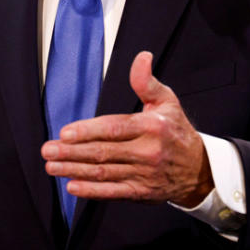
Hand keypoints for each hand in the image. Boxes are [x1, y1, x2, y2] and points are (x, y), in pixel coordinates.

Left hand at [41, 51, 212, 206]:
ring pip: (104, 172)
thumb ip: (147, 82)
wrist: (201, 170)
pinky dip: (92, 191)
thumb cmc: (176, 131)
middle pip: (104, 152)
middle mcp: (147, 152)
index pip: (114, 128)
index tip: (65, 132)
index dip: (88, 131)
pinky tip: (72, 186)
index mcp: (151, 127)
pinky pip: (113, 192)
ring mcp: (143, 174)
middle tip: (47, 150)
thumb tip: (142, 57)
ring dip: (74, 170)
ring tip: (52, 166)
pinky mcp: (141, 192)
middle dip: (72, 152)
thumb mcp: (167, 102)